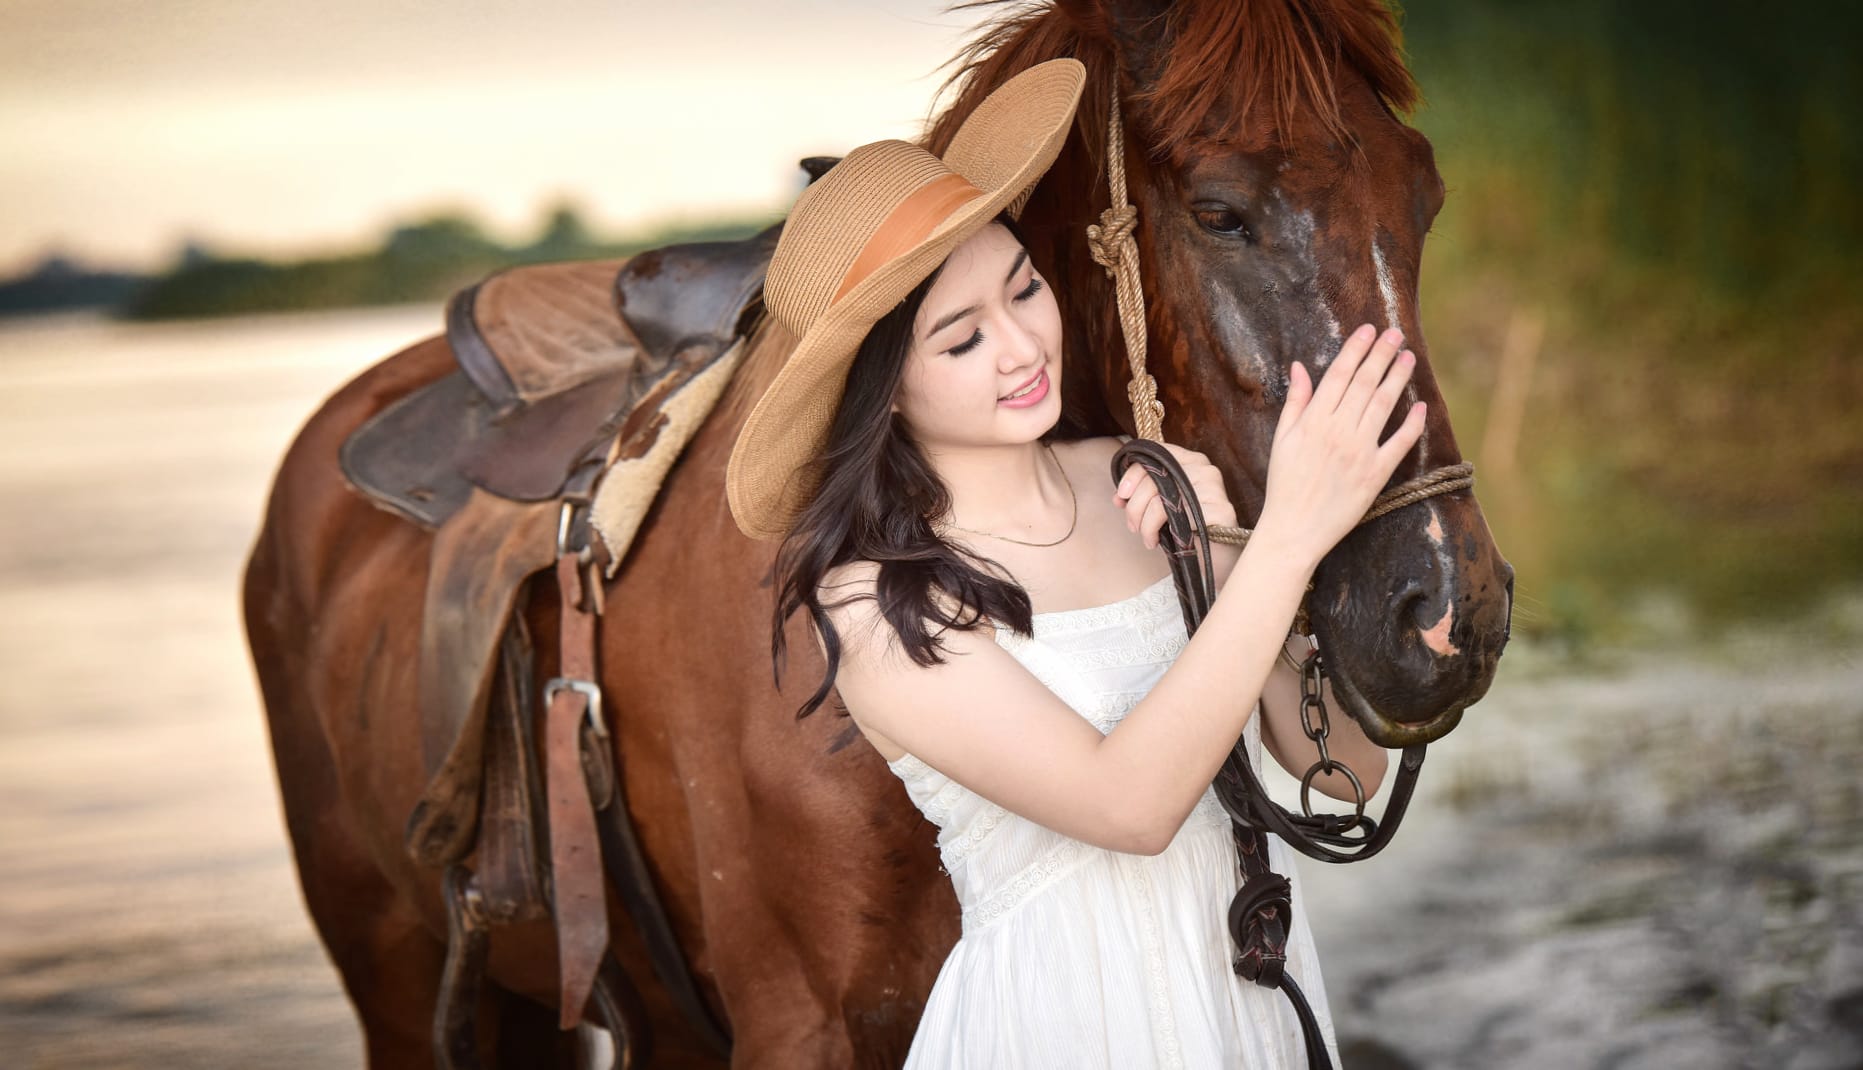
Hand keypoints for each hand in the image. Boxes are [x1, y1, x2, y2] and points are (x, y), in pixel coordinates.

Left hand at [1112, 442, 1237, 549]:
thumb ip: (1141, 495)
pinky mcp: (1220, 510)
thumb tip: (1118, 496)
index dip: (1133, 473)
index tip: (1121, 495)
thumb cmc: (1187, 530)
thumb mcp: (1160, 507)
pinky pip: (1173, 515)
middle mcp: (1205, 469)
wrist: (1216, 560)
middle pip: (1154, 477)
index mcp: (1192, 461)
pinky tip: (1154, 541)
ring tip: (1146, 537)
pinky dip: (1154, 530)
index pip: (1156, 453)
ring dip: (1144, 522)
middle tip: (1132, 525)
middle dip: (1134, 505)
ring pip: (1160, 498)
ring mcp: (1215, 488)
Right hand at [1255, 324, 1426, 565]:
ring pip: (1384, 405)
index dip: (1356, 349)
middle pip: (1365, 383)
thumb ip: (1296, 402)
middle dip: (1382, 354)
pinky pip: (1399, 443)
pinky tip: (1420, 406)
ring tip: (1408, 357)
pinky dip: (1412, 424)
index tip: (1369, 330)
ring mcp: (1359, 452)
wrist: (1294, 529)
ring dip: (1398, 378)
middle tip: (1396, 334)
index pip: (1340, 374)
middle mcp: (1338, 431)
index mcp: (1313, 421)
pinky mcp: (1375, 474)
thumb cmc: (1284, 484)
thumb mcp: (1282, 440)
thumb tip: (1301, 367)